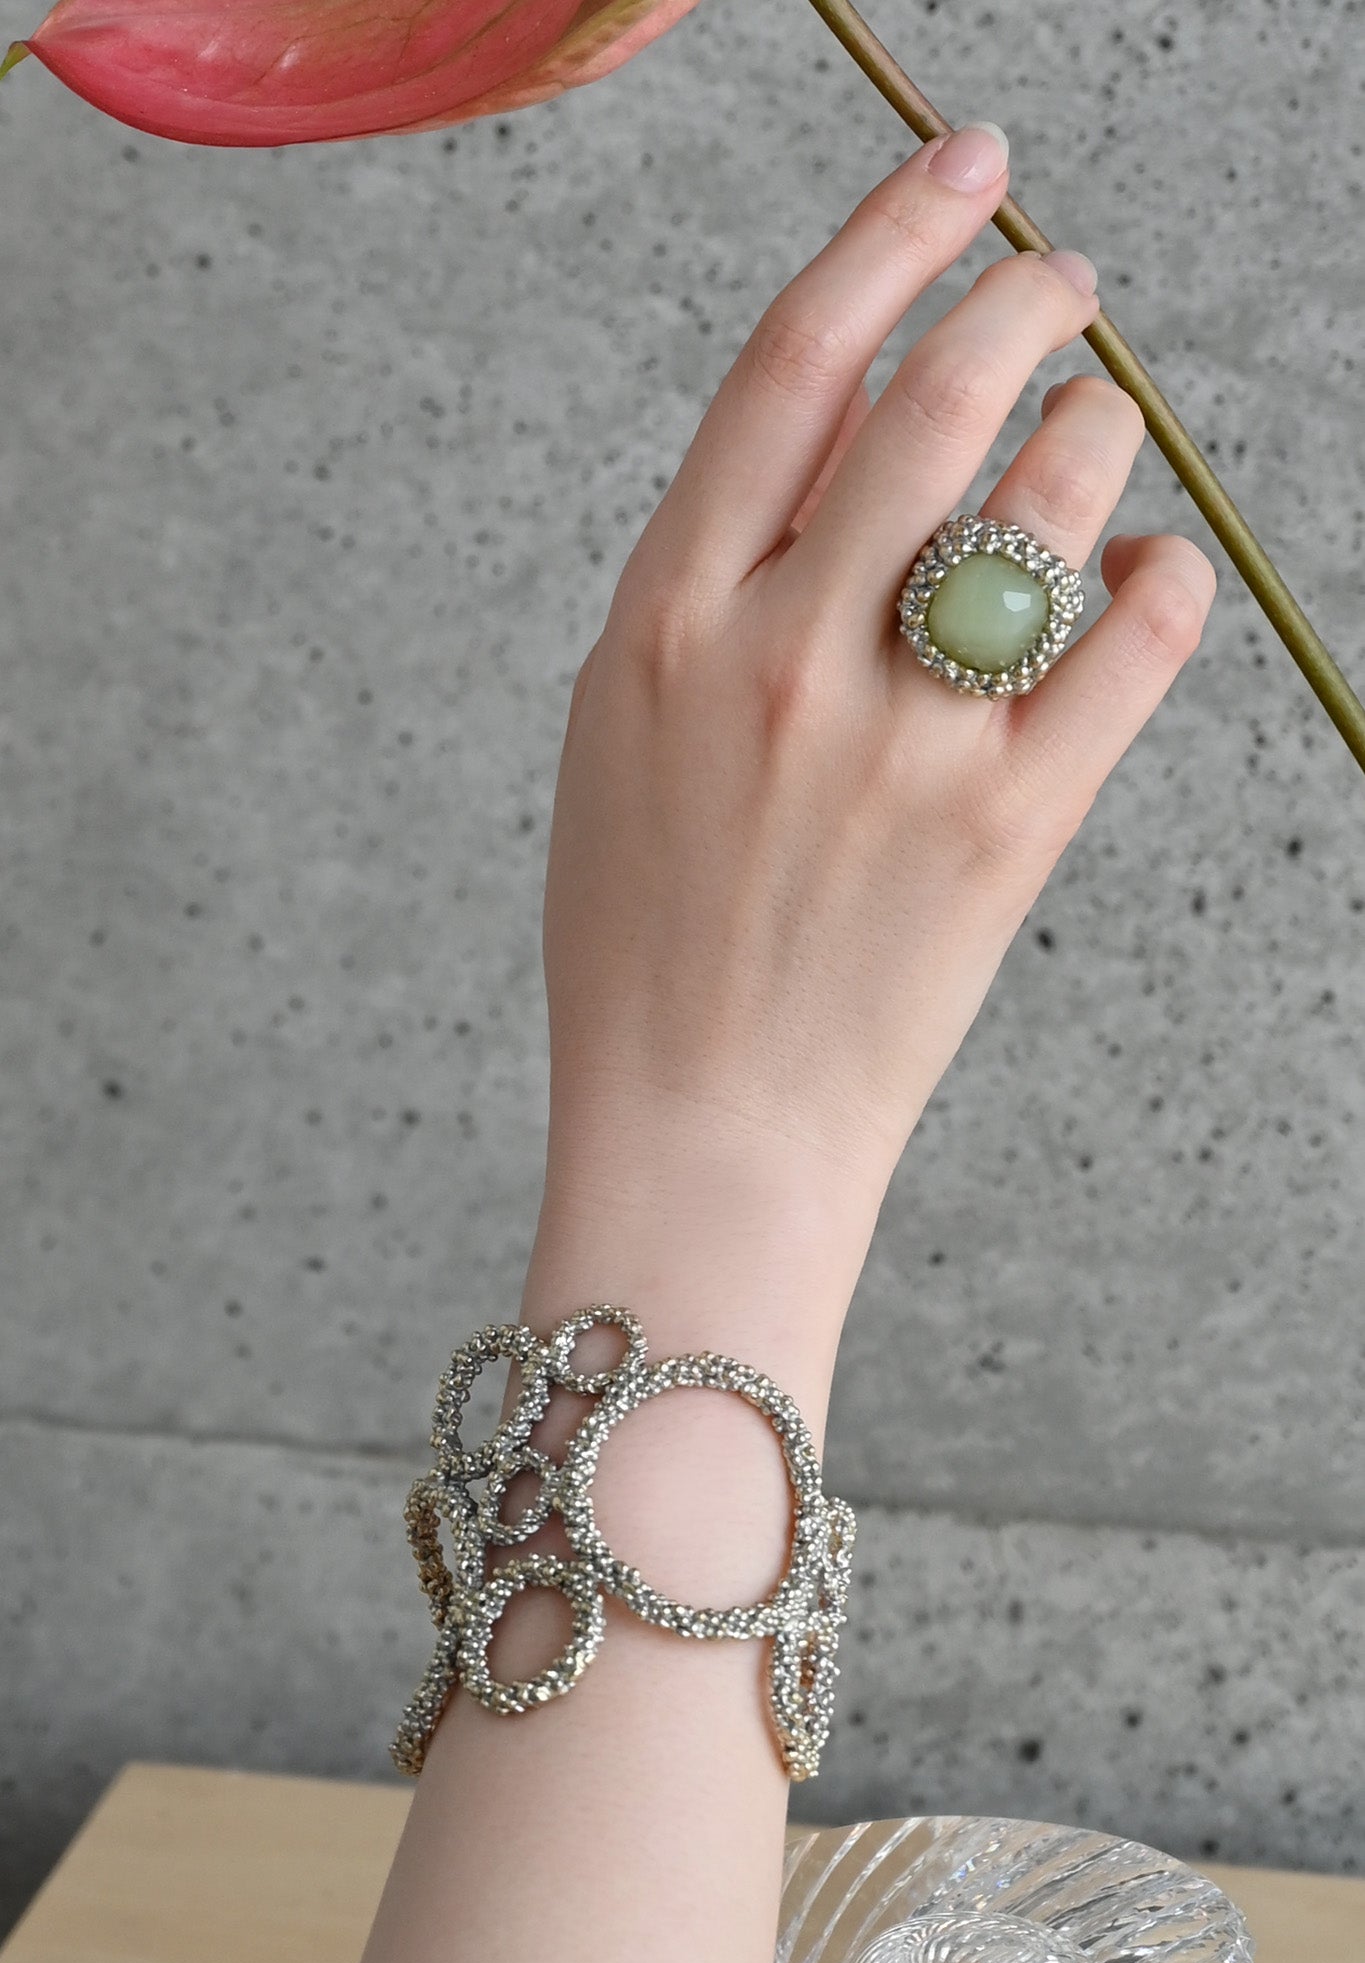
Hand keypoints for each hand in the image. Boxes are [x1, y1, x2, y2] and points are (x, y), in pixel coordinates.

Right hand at [538, 125, 1215, 1234]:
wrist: (703, 1125)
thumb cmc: (648, 931)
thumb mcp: (631, 723)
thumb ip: (725, 563)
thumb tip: (859, 416)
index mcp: (667, 619)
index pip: (794, 362)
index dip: (891, 232)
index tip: (964, 170)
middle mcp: (783, 661)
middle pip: (938, 397)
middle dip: (1024, 297)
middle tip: (1064, 280)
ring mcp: (901, 747)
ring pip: (1048, 500)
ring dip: (1098, 425)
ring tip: (1100, 423)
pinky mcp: (1006, 831)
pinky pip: (1131, 643)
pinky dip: (1159, 575)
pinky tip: (1143, 569)